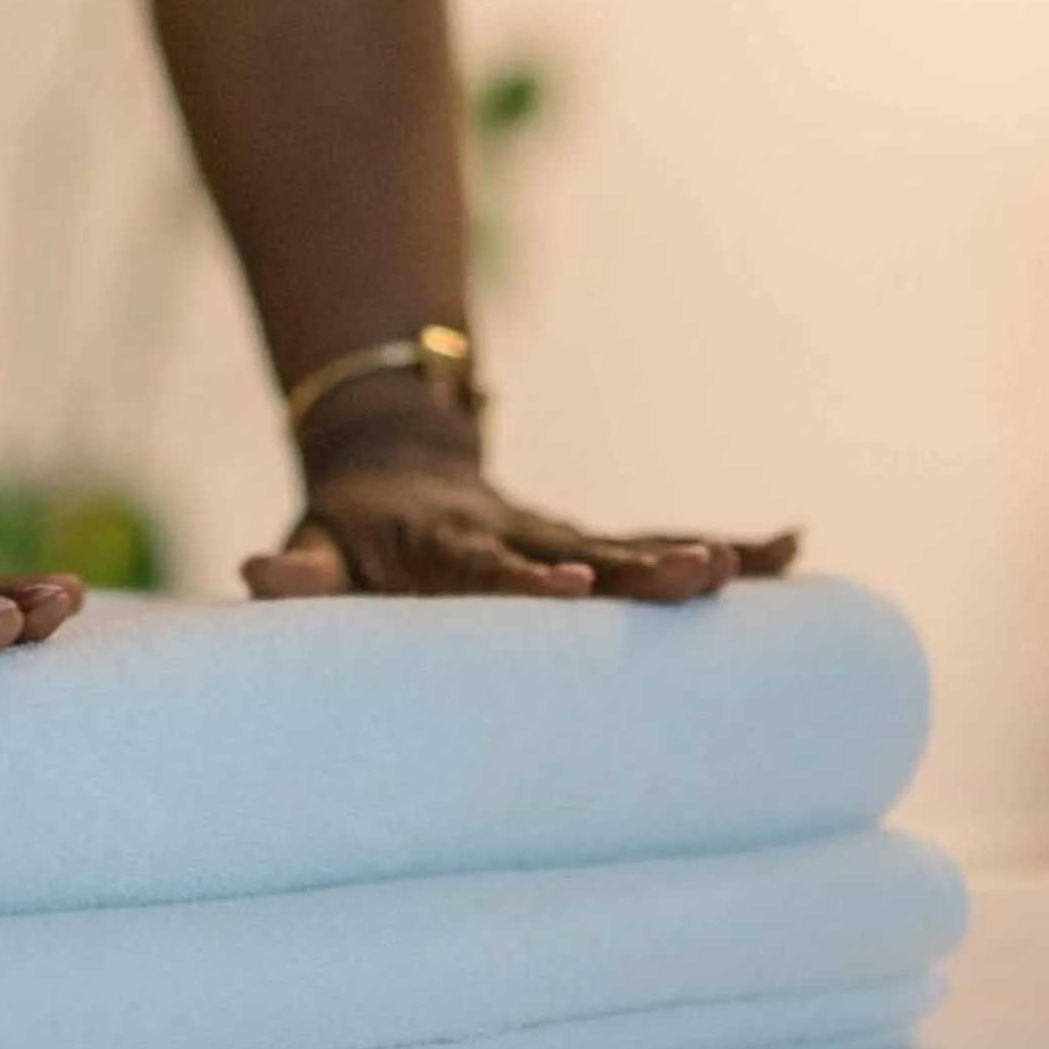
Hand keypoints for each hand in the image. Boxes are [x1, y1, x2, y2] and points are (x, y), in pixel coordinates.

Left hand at [243, 450, 799, 602]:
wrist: (390, 460)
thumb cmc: (344, 532)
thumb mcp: (313, 547)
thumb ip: (296, 570)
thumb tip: (258, 572)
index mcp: (447, 545)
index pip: (489, 569)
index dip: (529, 581)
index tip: (574, 588)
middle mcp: (516, 535)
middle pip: (587, 551)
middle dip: (645, 565)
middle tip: (704, 574)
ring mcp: (559, 535)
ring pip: (636, 541)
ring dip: (698, 555)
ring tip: (767, 560)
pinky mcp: (589, 541)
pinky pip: (657, 541)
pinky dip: (724, 549)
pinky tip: (791, 550)